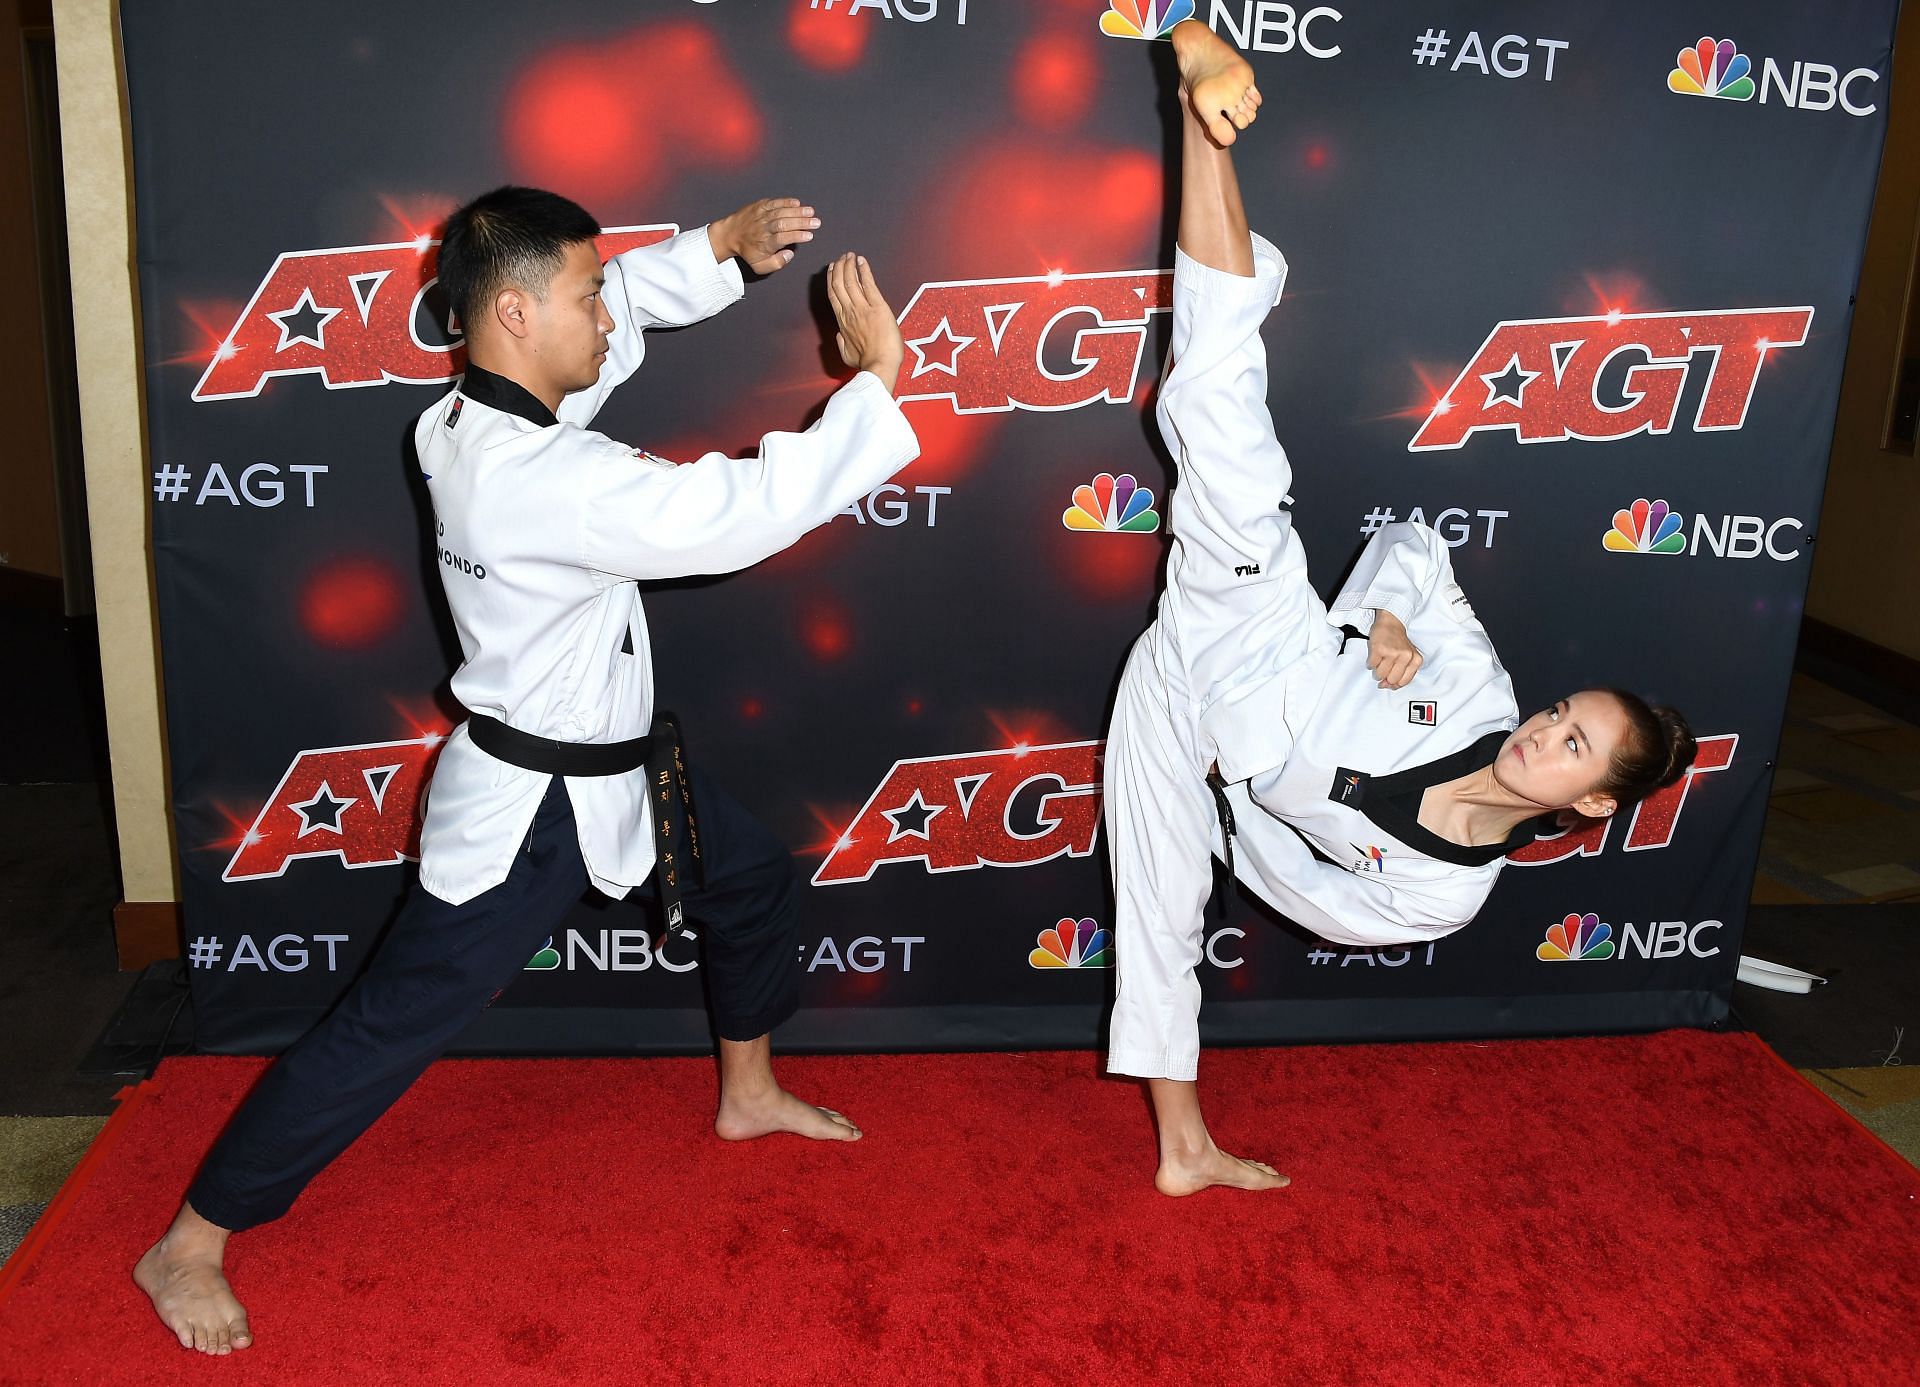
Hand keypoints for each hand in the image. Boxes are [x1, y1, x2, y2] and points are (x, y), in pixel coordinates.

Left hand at [710, 198, 817, 274]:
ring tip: (811, 212)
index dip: (796, 236)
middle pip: (783, 224)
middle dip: (801, 222)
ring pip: (780, 212)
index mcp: (765, 243)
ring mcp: (761, 215)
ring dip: (797, 211)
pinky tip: (797, 203)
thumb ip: (777, 263)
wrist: (730, 234)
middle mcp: (763, 228)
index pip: (782, 238)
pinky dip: (786, 202)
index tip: (809, 235)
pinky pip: (774, 202)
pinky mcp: (760, 206)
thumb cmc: (748, 251)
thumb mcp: (760, 266)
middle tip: (816, 222)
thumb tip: (790, 254)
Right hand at [826, 252, 903, 393]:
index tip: (831, 270)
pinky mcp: (878, 307)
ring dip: (849, 266)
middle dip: (839, 268)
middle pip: (839, 284)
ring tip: (850, 255)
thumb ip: (841, 342)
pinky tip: (862, 261)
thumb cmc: (865, 363)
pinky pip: (868, 284)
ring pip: (851, 281)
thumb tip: (839, 336)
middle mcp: (849, 312)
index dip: (831, 280)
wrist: (879, 366)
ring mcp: (863, 308)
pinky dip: (864, 271)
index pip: (833, 296)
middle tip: (841, 258)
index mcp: (842, 322)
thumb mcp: (847, 354)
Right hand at [1367, 610, 1422, 688]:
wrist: (1391, 623)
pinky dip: (1371, 663)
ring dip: (1377, 670)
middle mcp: (1405, 656)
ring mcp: (1392, 653)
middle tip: (1385, 666)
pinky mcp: (1379, 649)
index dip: (1394, 682)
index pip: (1403, 682)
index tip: (1390, 677)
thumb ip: (1400, 673)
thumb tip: (1384, 685)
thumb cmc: (1398, 641)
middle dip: (1385, 676)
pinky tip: (1375, 656)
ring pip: (1380, 675)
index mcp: (1415, 660)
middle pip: (1391, 680)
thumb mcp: (1407, 657)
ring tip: (1380, 660)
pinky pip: (1371, 666)